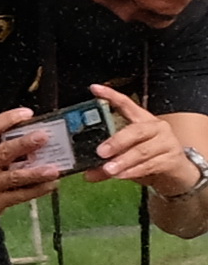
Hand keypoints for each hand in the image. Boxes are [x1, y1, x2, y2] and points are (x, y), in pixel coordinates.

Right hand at [0, 115, 72, 212]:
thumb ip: (1, 142)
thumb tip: (36, 133)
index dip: (8, 119)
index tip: (27, 113)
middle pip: (3, 152)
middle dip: (24, 144)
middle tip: (43, 137)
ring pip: (14, 178)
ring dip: (36, 173)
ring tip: (54, 170)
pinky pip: (19, 195)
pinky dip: (38, 189)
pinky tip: (50, 184)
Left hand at [84, 85, 199, 196]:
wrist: (176, 172)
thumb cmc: (148, 157)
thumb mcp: (127, 154)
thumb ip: (108, 160)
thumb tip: (87, 173)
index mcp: (142, 119)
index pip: (126, 104)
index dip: (111, 95)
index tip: (94, 89)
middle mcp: (156, 127)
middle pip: (136, 131)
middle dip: (116, 142)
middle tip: (100, 152)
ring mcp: (166, 142)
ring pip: (142, 151)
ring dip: (123, 161)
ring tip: (108, 170)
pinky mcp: (171, 159)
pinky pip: (149, 165)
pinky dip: (133, 171)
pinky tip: (121, 175)